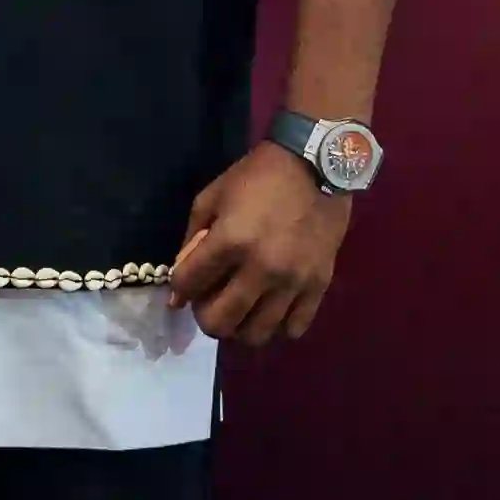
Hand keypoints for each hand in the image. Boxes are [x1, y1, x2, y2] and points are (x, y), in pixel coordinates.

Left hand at [168, 142, 350, 346]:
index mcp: (230, 241)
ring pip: (257, 334)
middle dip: (205, 318)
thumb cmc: (258, 177)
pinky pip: (294, 328)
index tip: (185, 286)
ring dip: (240, 328)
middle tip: (210, 304)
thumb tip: (180, 284)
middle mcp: (261, 268)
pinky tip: (271, 312)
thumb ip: (191, 239)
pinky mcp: (319, 285)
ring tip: (241, 311)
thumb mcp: (212, 197)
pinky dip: (277, 327)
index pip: (188, 284)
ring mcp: (293, 281)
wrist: (317, 165)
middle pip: (220, 322)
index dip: (180, 288)